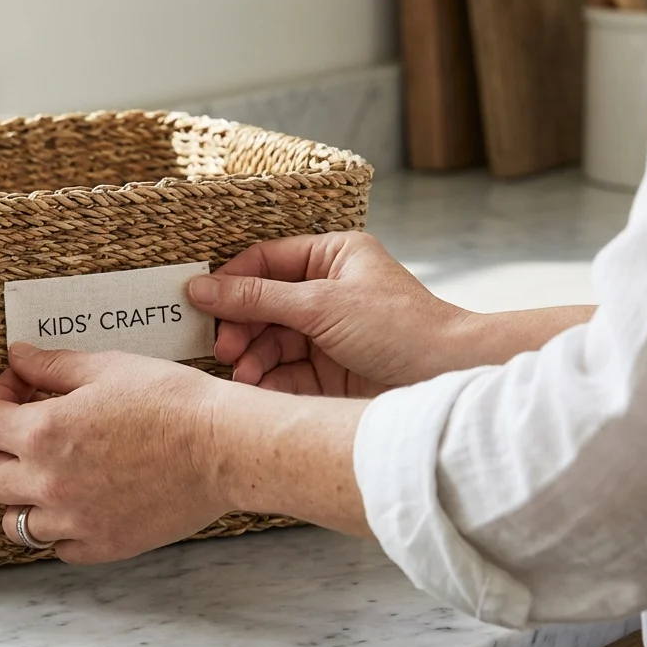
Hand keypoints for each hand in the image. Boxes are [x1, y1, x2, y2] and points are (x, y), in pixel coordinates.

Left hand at [0, 343, 234, 563]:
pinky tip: (79, 502)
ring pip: (14, 524)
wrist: (225, 447)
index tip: (18, 389)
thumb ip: (52, 366)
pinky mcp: (105, 545)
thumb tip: (18, 357)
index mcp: (43, 434)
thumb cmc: (172, 402)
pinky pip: (59, 548)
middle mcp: (49, 484)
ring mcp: (75, 522)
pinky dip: (60, 529)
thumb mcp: (106, 368)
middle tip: (24, 434)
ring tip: (48, 474)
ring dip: (22, 497)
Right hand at [186, 231, 469, 396]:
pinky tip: (257, 388)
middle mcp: (327, 291)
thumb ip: (256, 298)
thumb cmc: (399, 327)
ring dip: (250, 358)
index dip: (231, 282)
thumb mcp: (320, 305)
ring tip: (243, 375)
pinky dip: (266, 380)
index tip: (200, 303)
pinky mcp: (328, 371)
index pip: (265, 261)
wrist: (447, 377)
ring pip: (269, 341)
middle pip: (262, 304)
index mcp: (332, 257)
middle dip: (240, 327)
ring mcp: (327, 332)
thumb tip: (199, 288)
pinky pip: (283, 372)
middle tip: (223, 348)